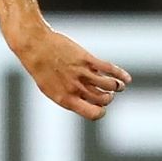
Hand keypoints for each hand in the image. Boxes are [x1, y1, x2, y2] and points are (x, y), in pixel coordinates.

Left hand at [12, 28, 130, 119]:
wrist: (34, 46)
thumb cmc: (40, 67)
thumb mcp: (50, 88)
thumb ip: (69, 94)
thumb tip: (88, 98)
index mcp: (65, 99)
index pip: (93, 114)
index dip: (101, 112)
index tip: (100, 106)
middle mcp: (75, 88)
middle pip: (103, 100)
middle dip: (108, 98)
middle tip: (107, 93)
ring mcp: (82, 74)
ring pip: (110, 86)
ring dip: (117, 87)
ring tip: (116, 85)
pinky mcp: (87, 59)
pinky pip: (110, 70)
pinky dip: (122, 75)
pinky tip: (126, 79)